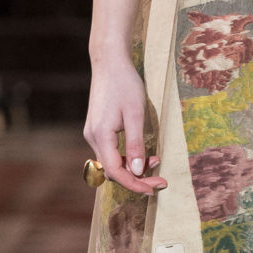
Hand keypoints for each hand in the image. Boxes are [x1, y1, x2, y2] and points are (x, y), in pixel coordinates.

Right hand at [84, 54, 166, 195]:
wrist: (109, 63)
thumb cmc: (125, 84)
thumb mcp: (135, 114)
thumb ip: (136, 144)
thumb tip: (136, 171)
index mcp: (101, 135)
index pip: (115, 171)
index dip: (134, 184)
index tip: (153, 189)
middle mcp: (93, 138)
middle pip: (112, 170)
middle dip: (136, 178)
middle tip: (160, 179)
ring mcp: (93, 133)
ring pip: (112, 162)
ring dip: (132, 166)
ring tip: (156, 160)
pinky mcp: (97, 129)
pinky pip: (111, 151)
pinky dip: (126, 156)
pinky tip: (142, 152)